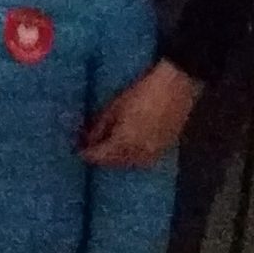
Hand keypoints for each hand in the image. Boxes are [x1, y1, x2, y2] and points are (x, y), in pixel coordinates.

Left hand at [81, 59, 200, 166]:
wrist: (176, 88)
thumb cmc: (142, 92)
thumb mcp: (115, 106)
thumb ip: (100, 126)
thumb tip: (88, 139)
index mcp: (124, 143)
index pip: (100, 156)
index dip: (87, 153)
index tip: (77, 149)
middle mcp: (139, 155)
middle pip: (114, 163)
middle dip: (101, 157)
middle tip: (89, 146)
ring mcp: (154, 155)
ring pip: (129, 164)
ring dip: (115, 158)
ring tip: (104, 146)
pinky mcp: (164, 151)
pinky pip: (142, 160)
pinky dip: (130, 157)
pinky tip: (124, 148)